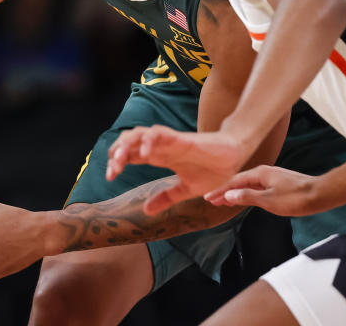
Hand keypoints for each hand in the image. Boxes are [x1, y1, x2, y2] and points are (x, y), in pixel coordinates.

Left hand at [106, 125, 247, 214]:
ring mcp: (171, 142)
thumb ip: (167, 198)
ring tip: (119, 160)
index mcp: (161, 158)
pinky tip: (144, 153)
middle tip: (111, 171)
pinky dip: (150, 140)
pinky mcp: (183, 140)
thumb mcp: (186, 190)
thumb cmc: (213, 169)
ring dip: (127, 144)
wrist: (235, 158)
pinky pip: (162, 134)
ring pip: (141, 134)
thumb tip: (146, 210)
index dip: (117, 162)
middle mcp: (162, 148)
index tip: (110, 177)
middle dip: (117, 152)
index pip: (131, 155)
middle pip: (130, 142)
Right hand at [204, 165, 318, 216]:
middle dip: (225, 191)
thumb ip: (247, 197)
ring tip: (224, 201)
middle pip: (239, 181)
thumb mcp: (268, 200)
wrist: (319, 194)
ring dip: (235, 192)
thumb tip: (229, 194)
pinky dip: (247, 193)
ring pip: (248, 184)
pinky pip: (256, 187)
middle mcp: (264, 172)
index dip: (220, 190)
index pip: (234, 182)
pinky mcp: (278, 183)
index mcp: (260, 173)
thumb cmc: (295, 198)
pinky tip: (246, 198)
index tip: (208, 197)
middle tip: (212, 200)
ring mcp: (272, 177)